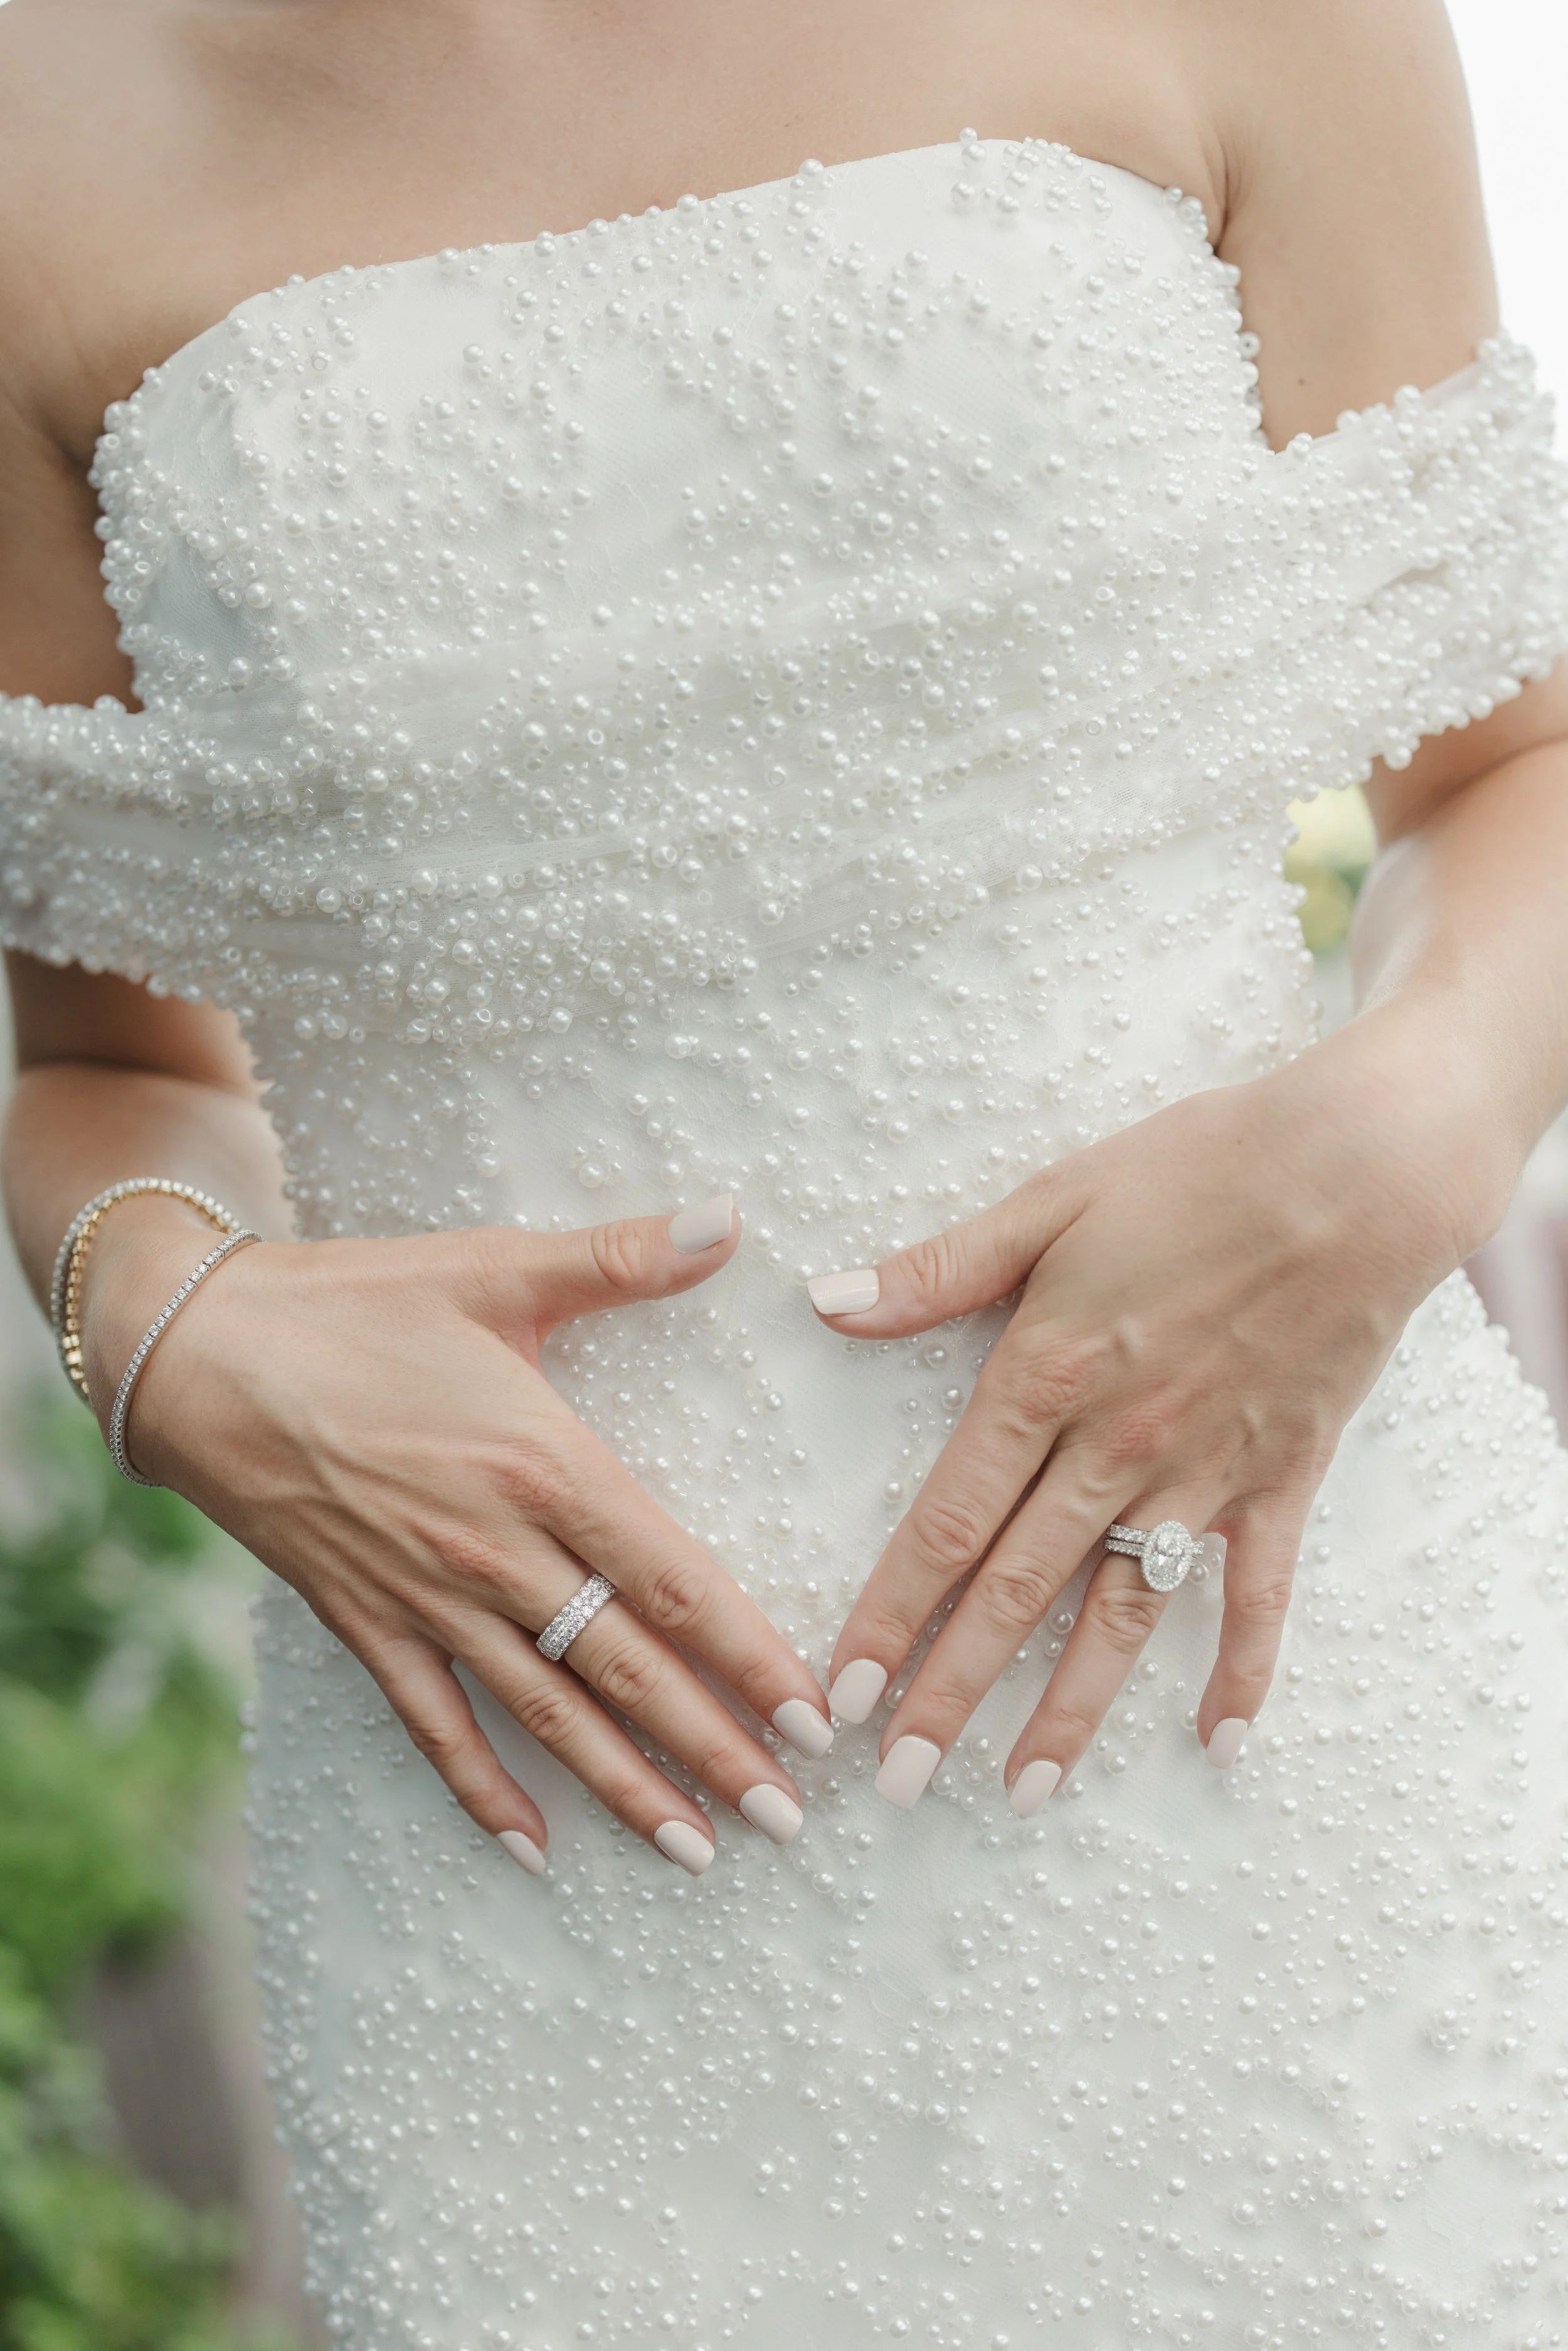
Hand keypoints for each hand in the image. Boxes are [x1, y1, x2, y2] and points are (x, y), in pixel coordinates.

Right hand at [78, 1194, 832, 1875]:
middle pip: (626, 1671)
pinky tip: (533, 1850)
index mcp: (545, 1466)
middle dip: (713, 1750)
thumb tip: (733, 1218)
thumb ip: (622, 1256)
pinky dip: (483, 1792)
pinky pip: (435, 1725)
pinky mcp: (365, 1622)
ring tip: (695, 1850)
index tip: (815, 1720)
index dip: (751, 1659)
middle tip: (789, 1817)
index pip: (674, 1584)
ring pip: (546, 1715)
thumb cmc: (356, 1304)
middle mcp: (495, 1550)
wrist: (199, 1351)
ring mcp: (427, 1598)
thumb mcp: (495, 1267)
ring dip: (623, 1789)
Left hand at [807, 1017, 1483, 1814]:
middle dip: (949, 1692)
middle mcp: (1117, 1446)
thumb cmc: (1200, 1169)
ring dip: (1067, 1709)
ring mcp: (1204, 1473)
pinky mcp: (1280, 1480)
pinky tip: (1221, 1742)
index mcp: (1047, 1377)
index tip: (842, 1692)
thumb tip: (827, 1300)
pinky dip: (1243, 1672)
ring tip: (1020, 1792)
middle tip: (895, 1781)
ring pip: (1121, 1615)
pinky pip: (1258, 1596)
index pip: (948, 1520)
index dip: (889, 1613)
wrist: (1357, 1170)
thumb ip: (938, 1269)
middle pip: (1016, 1590)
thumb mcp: (1052, 1201)